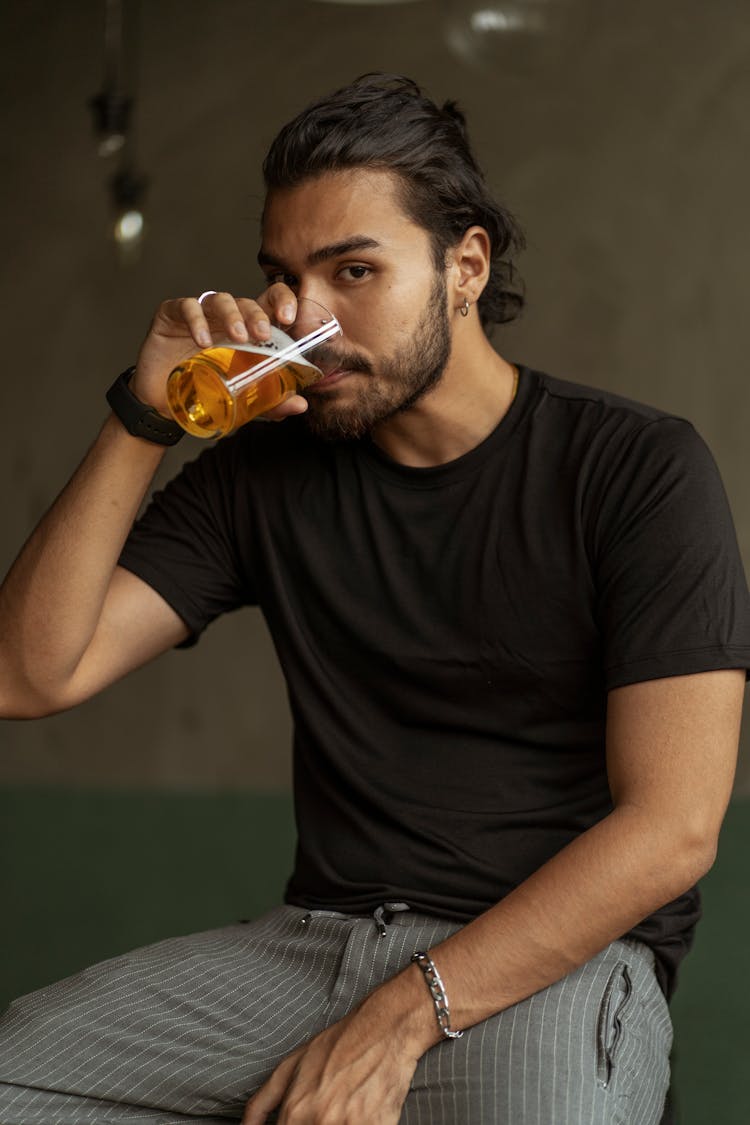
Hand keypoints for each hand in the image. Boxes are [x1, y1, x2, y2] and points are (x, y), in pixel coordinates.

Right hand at [131, 284, 304, 418]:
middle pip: (247, 302)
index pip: (269, 302)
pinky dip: (196, 320)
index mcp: (247, 329)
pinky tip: (203, 341)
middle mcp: (225, 318)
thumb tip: (299, 405)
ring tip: (238, 337)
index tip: (289, 318)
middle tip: (263, 335)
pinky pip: (186, 307)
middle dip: (258, 315)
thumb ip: (272, 401)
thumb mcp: (244, 399)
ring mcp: (199, 314)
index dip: (282, 301)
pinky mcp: (172, 315)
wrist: (164, 406)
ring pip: (220, 300)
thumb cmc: (205, 392)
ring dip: (232, 316)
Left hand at [241, 1004, 420, 1124]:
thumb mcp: (290, 1066)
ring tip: (343, 1109)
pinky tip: (359, 1112)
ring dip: (337, 1124)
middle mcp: (319, 1122)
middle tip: (327, 1111)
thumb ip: (260, 1104)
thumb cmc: (337, 1045)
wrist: (385, 1029)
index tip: (301, 1122)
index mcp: (294, 1112)